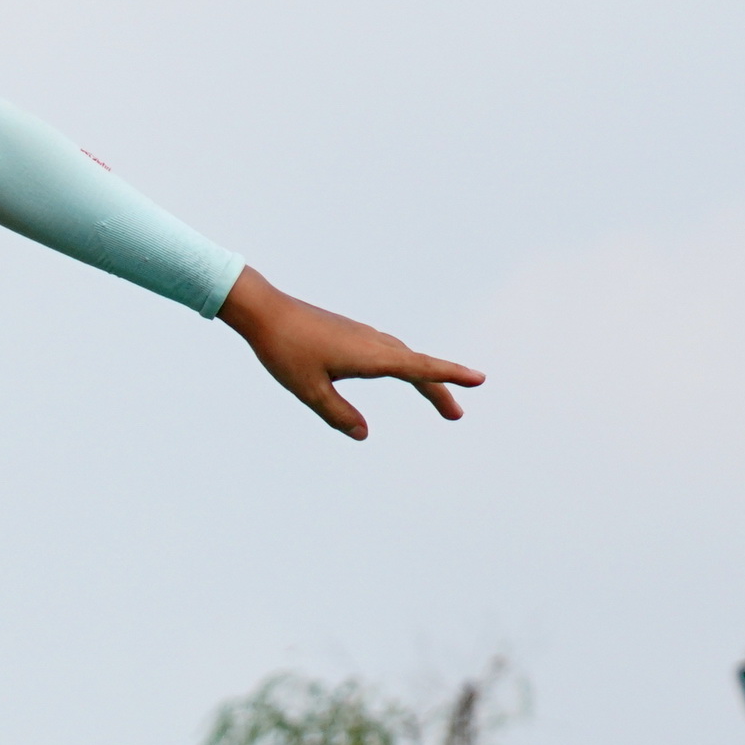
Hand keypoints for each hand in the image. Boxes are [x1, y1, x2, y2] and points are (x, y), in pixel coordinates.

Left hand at [219, 267, 483, 440]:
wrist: (264, 311)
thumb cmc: (285, 351)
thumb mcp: (309, 391)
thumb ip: (338, 414)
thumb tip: (364, 434)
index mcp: (369, 356)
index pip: (418, 369)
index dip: (449, 376)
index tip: (479, 380)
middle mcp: (373, 342)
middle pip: (417, 367)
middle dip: (440, 389)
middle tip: (457, 416)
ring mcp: (363, 335)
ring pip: (404, 357)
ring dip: (424, 377)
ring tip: (439, 401)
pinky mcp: (352, 333)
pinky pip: (389, 350)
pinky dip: (405, 363)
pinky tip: (403, 370)